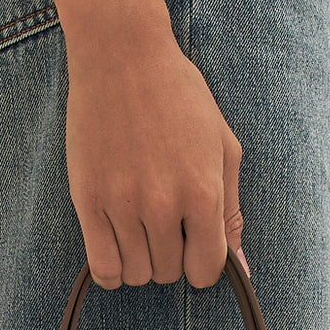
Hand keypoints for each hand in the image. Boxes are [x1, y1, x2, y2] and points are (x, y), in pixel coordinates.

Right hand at [62, 25, 248, 290]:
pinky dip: (112, 269)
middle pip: (170, 273)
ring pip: (136, 274)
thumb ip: (231, 213)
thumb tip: (241, 270)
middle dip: (171, 256)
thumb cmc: (180, 97)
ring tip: (140, 227)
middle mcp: (162, 204)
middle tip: (164, 222)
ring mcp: (122, 204)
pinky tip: (117, 247)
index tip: (193, 244)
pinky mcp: (88, 201)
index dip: (202, 263)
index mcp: (202, 192)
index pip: (205, 270)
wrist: (121, 55)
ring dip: (141, 261)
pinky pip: (102, 267)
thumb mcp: (224, 148)